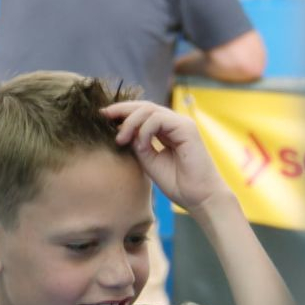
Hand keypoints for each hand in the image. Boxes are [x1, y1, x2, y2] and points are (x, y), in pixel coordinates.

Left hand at [101, 100, 226, 212]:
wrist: (200, 198)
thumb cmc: (178, 184)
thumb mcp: (149, 161)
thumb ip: (138, 144)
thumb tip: (122, 130)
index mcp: (167, 131)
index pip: (143, 113)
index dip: (123, 113)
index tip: (103, 117)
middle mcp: (175, 124)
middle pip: (145, 106)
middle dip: (122, 109)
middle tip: (104, 115)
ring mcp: (182, 124)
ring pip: (150, 110)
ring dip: (131, 122)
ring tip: (120, 139)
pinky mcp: (186, 128)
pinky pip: (158, 120)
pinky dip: (145, 130)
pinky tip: (141, 145)